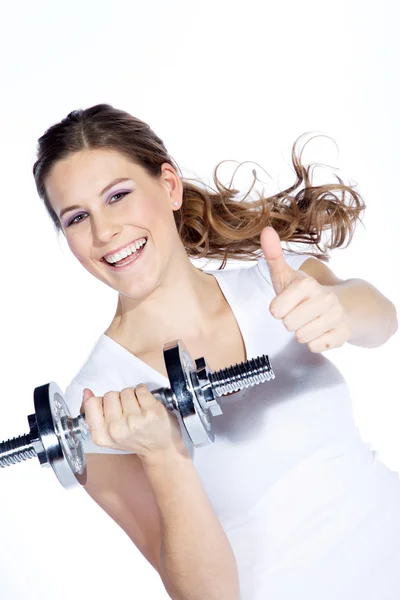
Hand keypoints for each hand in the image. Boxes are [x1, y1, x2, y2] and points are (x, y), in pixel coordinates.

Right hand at [80, 385, 187, 460]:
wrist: (159, 448)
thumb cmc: (134, 439)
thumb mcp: (107, 434)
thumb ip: (94, 414)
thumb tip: (86, 392)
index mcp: (102, 436)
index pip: (91, 404)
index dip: (102, 402)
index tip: (110, 409)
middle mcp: (116, 429)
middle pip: (109, 395)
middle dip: (118, 399)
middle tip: (126, 411)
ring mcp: (134, 421)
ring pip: (125, 391)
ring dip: (132, 396)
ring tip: (137, 409)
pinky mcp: (151, 412)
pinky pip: (140, 389)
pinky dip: (143, 393)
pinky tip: (145, 404)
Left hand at [260, 226, 350, 352]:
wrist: (338, 304)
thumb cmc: (302, 292)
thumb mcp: (285, 274)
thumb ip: (273, 255)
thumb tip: (266, 229)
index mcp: (307, 283)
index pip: (276, 310)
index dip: (277, 310)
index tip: (287, 302)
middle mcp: (325, 298)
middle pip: (288, 325)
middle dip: (289, 322)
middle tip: (298, 313)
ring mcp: (337, 316)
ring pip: (302, 337)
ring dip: (301, 333)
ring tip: (308, 321)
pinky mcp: (343, 333)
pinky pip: (316, 347)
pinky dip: (314, 342)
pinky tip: (320, 331)